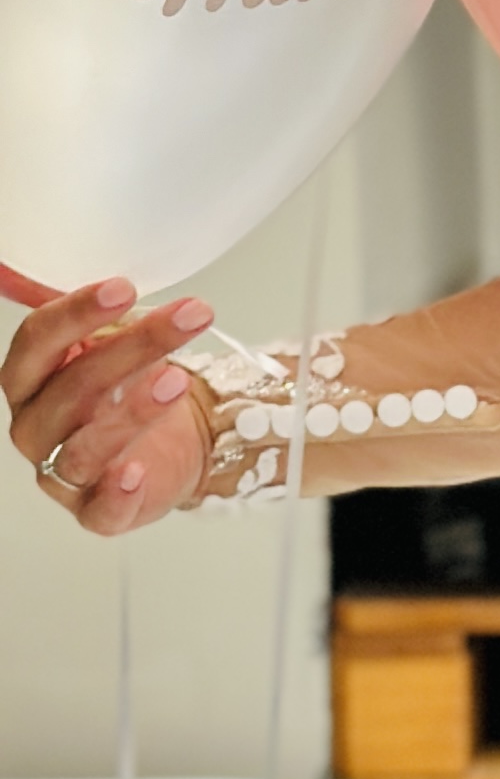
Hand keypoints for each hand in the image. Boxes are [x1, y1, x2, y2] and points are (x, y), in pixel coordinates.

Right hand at [3, 266, 217, 530]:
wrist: (174, 440)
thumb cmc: (130, 386)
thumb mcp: (109, 339)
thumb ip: (89, 308)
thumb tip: (53, 266)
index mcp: (30, 379)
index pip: (37, 341)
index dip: (76, 314)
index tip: (124, 288)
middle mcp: (36, 426)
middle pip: (71, 387)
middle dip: (133, 347)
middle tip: (189, 316)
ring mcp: (62, 473)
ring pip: (84, 446)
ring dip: (131, 411)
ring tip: (177, 379)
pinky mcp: (97, 512)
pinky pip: (99, 509)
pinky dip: (117, 491)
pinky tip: (137, 470)